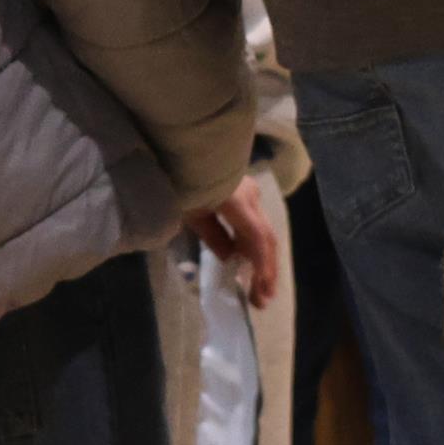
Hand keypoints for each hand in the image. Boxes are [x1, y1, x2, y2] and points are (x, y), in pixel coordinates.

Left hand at [184, 177, 279, 309]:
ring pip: (264, 232)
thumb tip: (230, 257)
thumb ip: (212, 236)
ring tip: (259, 287)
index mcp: (237, 200)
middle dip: (265, 271)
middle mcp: (251, 196)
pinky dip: (254, 246)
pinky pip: (256, 223)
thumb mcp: (189, 210)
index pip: (257, 237)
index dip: (261, 265)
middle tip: (263, 299)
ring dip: (262, 261)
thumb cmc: (177, 176)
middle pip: (266, 238)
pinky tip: (248, 263)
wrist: (178, 145)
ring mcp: (251, 192)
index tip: (261, 290)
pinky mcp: (246, 192)